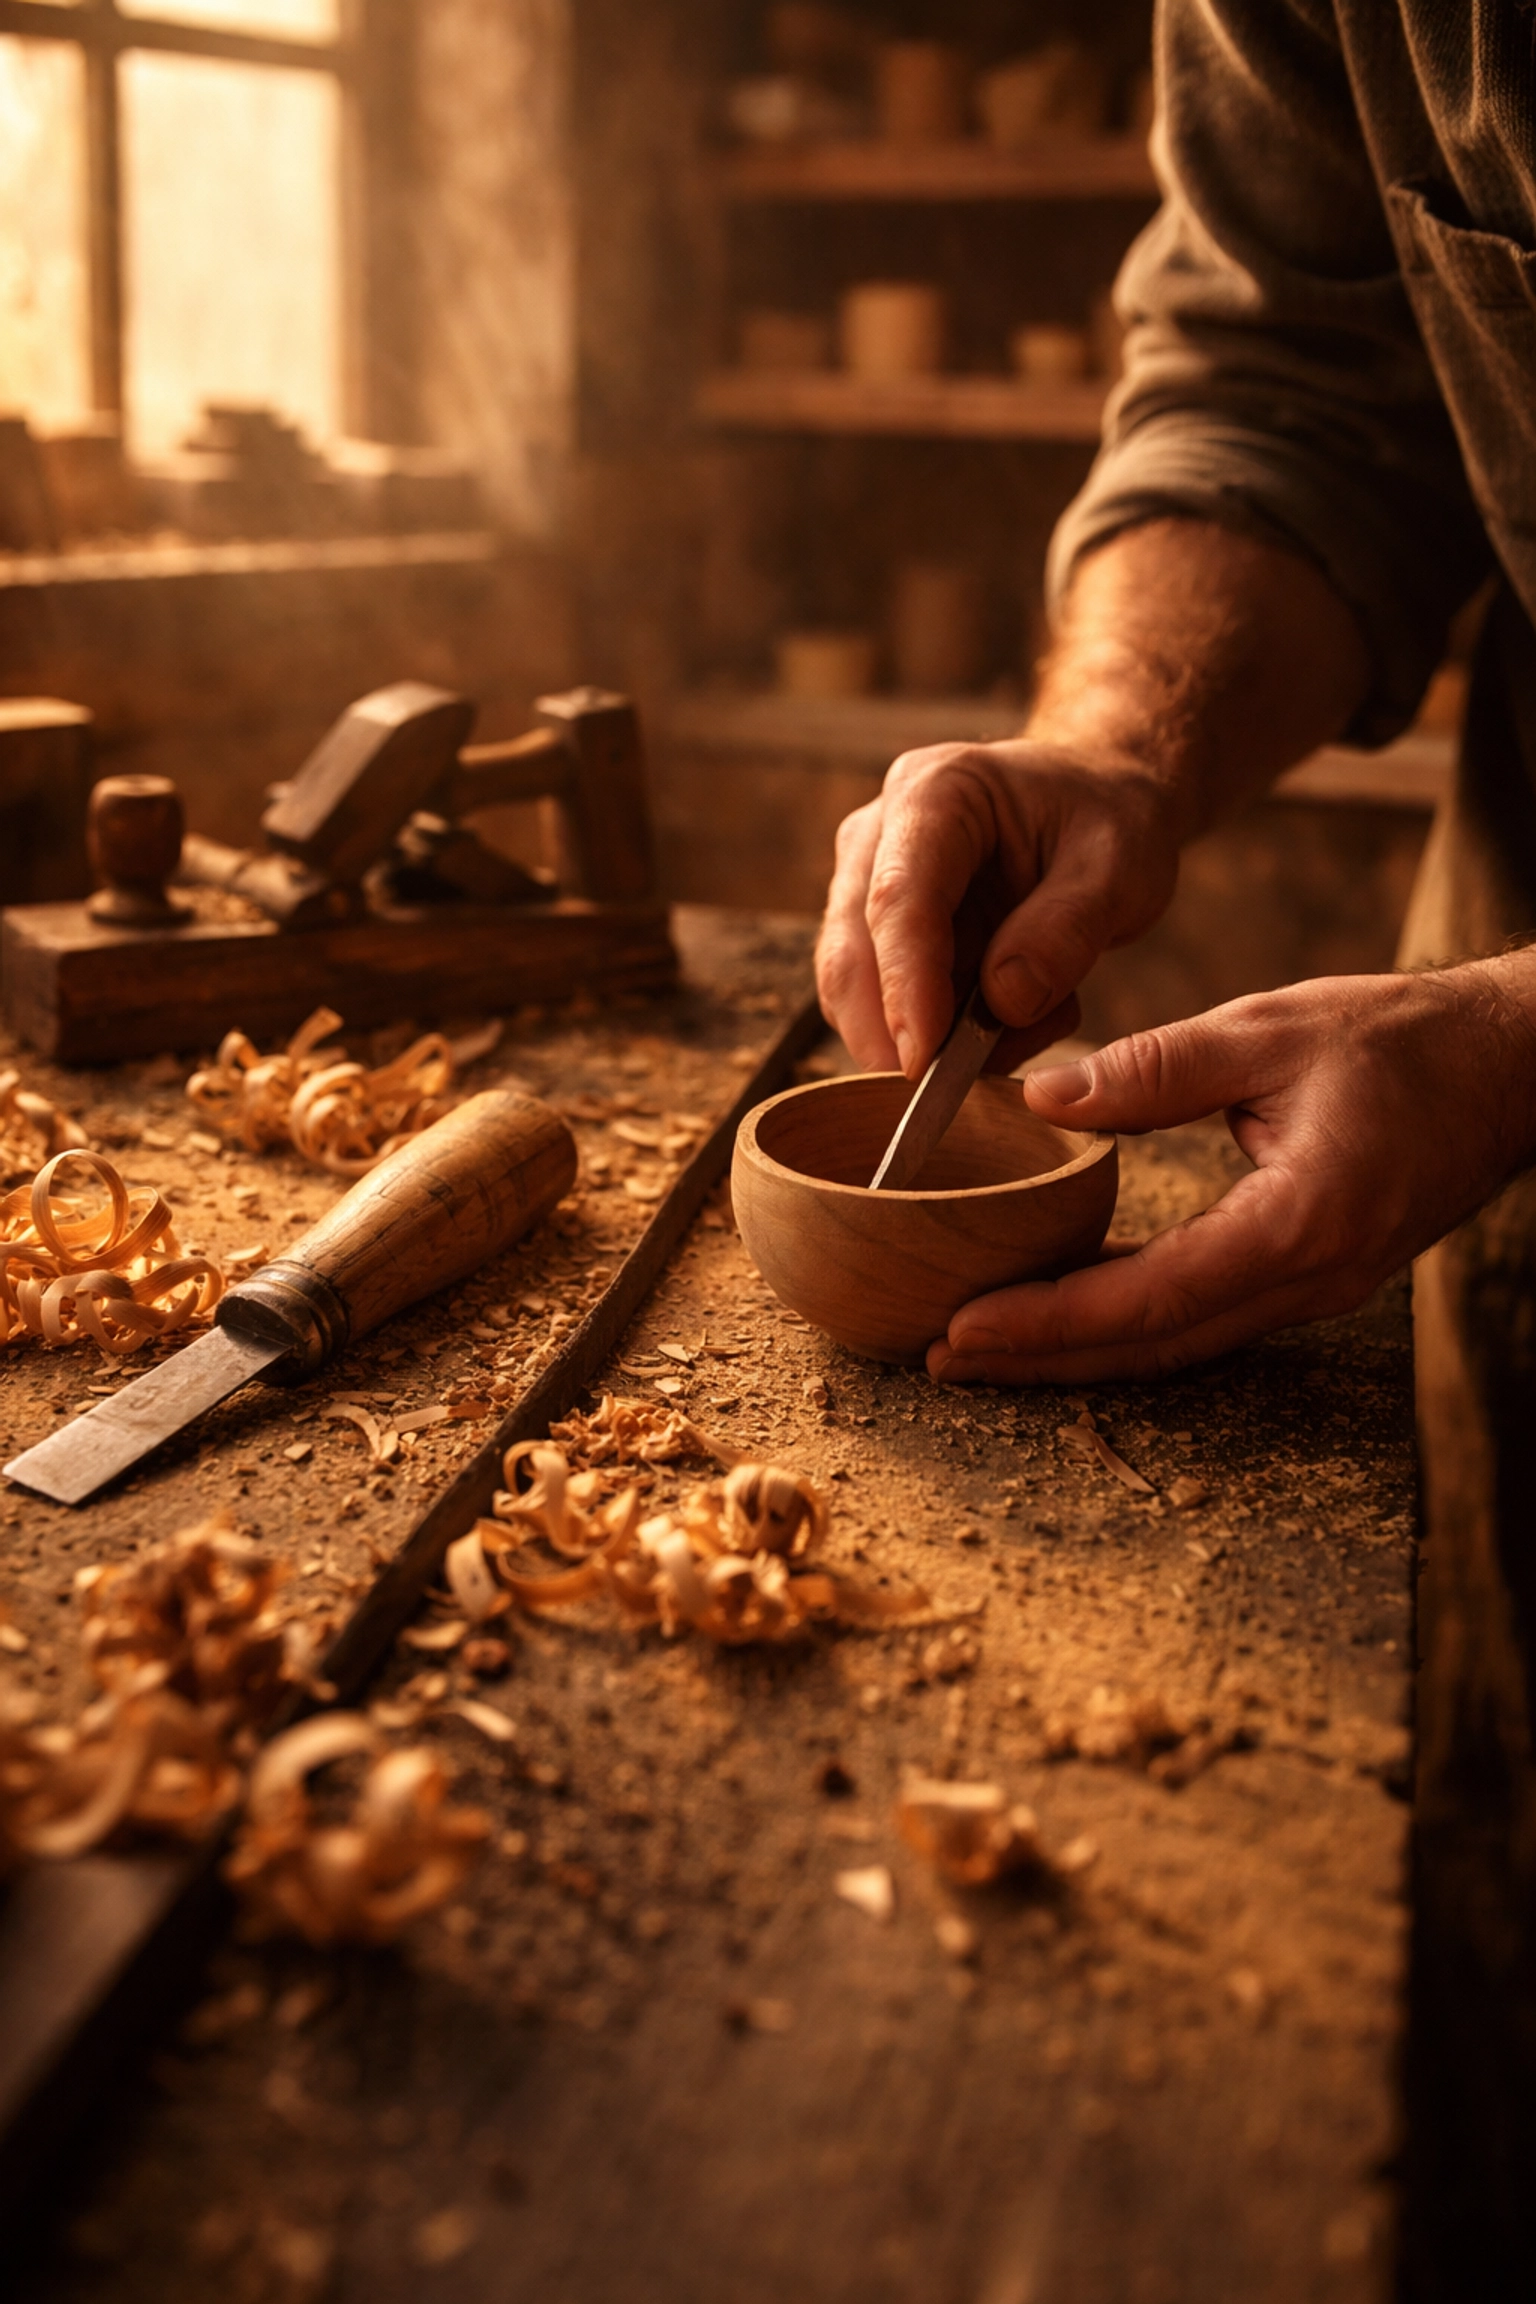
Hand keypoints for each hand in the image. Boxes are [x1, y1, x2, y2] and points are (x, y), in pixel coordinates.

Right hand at [815, 739, 1182, 1076]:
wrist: (1096, 801)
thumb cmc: (1107, 820)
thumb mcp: (1119, 864)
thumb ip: (1068, 929)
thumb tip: (1004, 1003)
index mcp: (936, 792)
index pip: (898, 899)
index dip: (904, 986)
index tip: (921, 1064)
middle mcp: (880, 834)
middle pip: (851, 951)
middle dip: (890, 1032)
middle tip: (952, 1095)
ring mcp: (866, 882)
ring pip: (851, 989)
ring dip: (920, 1039)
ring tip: (1020, 1031)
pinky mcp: (875, 931)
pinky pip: (880, 1004)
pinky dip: (933, 1037)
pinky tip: (1006, 1024)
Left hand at [927, 964, 1535, 1385]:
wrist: (1511, 1066)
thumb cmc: (1401, 1038)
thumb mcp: (1269, 1028)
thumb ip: (1150, 1069)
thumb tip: (1039, 1099)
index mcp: (1298, 1221)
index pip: (1149, 1297)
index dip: (1050, 1322)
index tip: (964, 1329)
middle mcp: (1309, 1279)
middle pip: (1152, 1346)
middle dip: (1043, 1360)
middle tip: (940, 1360)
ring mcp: (1316, 1290)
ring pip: (1176, 1346)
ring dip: (1077, 1354)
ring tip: (982, 1350)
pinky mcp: (1311, 1278)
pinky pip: (1202, 1320)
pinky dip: (1127, 1325)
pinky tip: (1063, 1312)